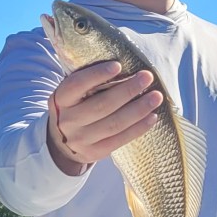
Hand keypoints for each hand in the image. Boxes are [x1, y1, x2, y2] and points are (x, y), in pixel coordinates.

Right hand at [44, 60, 161, 175]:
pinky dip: (138, 128)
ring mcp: (80, 139)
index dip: (97, 75)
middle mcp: (67, 120)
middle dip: (127, 90)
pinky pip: (119, 140)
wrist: (62, 141)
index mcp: (60, 99)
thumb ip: (89, 80)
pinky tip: (152, 117)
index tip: (118, 65)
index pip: (77, 85)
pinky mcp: (94, 153)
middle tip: (147, 77)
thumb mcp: (73, 92)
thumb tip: (124, 63)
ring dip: (138, 109)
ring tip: (156, 97)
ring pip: (113, 124)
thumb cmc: (75, 106)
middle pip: (101, 105)